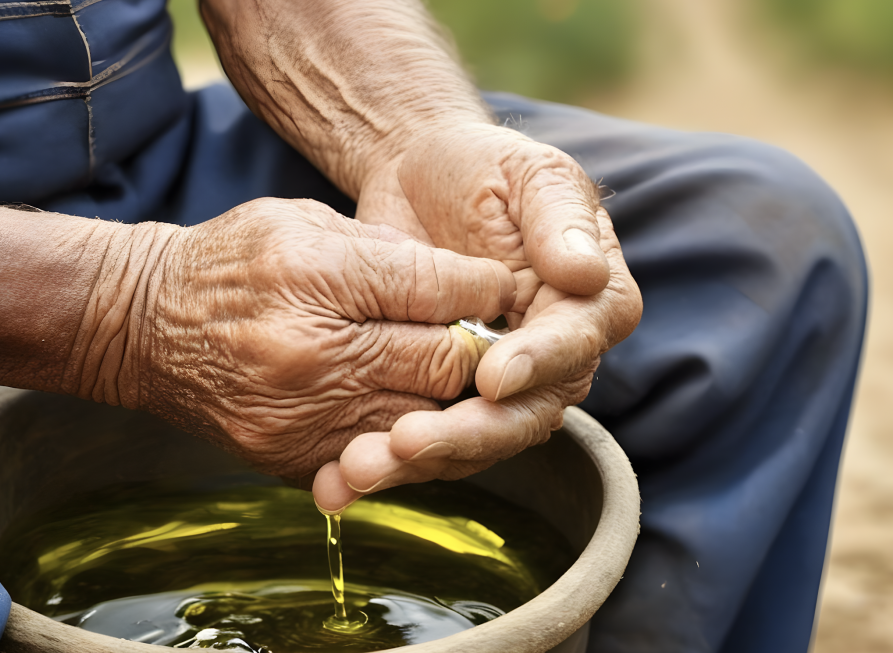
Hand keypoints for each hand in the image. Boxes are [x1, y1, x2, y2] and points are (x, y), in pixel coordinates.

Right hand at [128, 197, 515, 480]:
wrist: (144, 327)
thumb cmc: (231, 263)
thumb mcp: (303, 223)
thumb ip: (388, 253)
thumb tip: (468, 285)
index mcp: (315, 278)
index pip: (437, 291)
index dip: (484, 291)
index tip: (498, 290)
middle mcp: (310, 357)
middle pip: (442, 367)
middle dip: (480, 352)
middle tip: (491, 340)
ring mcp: (300, 419)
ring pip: (421, 421)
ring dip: (450, 401)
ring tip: (457, 377)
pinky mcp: (292, 458)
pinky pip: (377, 458)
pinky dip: (405, 435)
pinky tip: (410, 411)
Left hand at [313, 123, 641, 510]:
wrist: (418, 178)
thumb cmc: (482, 167)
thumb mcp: (528, 174)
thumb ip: (561, 219)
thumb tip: (587, 274)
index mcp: (588, 303)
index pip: (575, 346)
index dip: (538, 365)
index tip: (492, 376)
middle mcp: (553, 355)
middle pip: (525, 414)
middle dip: (468, 434)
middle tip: (407, 441)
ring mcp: (499, 382)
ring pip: (473, 440)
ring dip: (420, 459)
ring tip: (358, 467)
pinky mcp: (445, 395)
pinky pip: (428, 437)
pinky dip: (387, 459)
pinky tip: (339, 477)